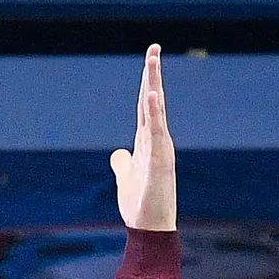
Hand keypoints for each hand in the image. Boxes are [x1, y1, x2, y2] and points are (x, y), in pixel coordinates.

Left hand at [111, 44, 175, 232]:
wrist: (150, 232)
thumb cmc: (141, 207)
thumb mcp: (126, 180)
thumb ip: (123, 164)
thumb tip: (118, 154)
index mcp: (147, 143)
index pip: (145, 106)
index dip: (145, 82)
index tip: (150, 57)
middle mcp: (156, 141)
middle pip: (152, 101)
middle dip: (152, 74)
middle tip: (154, 47)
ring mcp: (160, 150)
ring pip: (157, 111)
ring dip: (154, 85)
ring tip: (152, 60)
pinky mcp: (161, 163)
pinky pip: (157, 134)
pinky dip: (154, 114)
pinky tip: (151, 95)